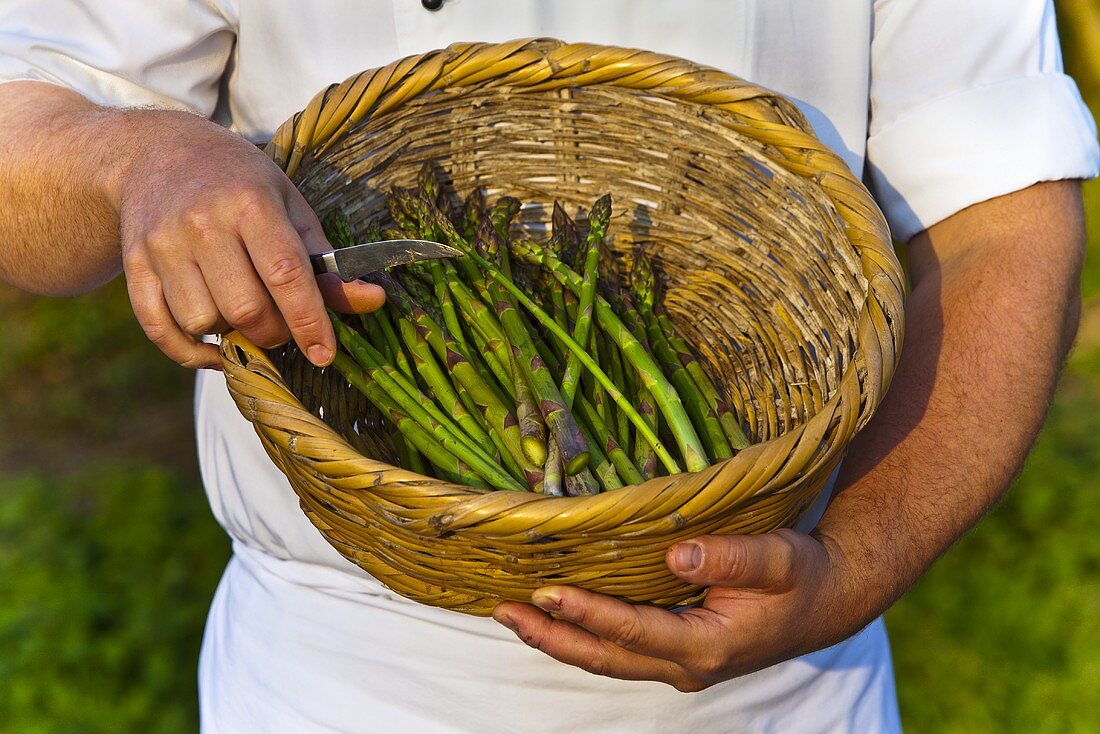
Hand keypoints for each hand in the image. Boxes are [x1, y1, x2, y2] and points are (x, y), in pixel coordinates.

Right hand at [116, 111, 383, 368]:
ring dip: (231, 336)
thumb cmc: (241, 183)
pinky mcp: (135, 264)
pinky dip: (190, 352)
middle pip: (245, 309)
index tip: (324, 354)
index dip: (309, 322)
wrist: (158, 152)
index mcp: (250, 203)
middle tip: (283, 327)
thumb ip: (328, 262)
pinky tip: (214, 348)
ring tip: (244, 314)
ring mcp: (162, 245)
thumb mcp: (291, 207)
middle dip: (274, 333)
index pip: (285, 275)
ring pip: (203, 322)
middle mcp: (202, 223)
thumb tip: (372, 300)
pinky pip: (161, 329)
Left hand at [492, 529, 871, 690]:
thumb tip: (677, 553)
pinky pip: (619, 649)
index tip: (547, 590)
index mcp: (707, 645)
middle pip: (605, 657)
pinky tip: (556, 615)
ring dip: (559, 639)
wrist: (826, 602)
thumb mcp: (779, 558)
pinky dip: (582, 635)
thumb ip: (732, 556)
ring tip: (514, 615)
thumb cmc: (801, 576)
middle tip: (505, 610)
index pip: (633, 631)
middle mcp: (685, 665)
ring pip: (606, 659)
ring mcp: (678, 663)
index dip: (588, 612)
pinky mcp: (675, 651)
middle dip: (552, 636)